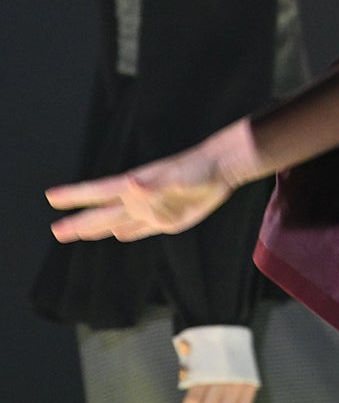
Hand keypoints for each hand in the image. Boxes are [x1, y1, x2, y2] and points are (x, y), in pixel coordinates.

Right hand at [47, 137, 243, 242]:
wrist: (222, 169)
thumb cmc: (198, 168)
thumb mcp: (176, 175)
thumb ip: (154, 183)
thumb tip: (131, 183)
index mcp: (135, 188)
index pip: (97, 192)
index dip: (74, 196)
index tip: (51, 196)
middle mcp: (140, 200)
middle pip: (103, 214)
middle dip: (79, 223)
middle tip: (56, 231)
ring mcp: (154, 210)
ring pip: (119, 223)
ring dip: (98, 229)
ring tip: (79, 233)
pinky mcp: (170, 219)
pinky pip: (144, 228)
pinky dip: (130, 232)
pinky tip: (120, 234)